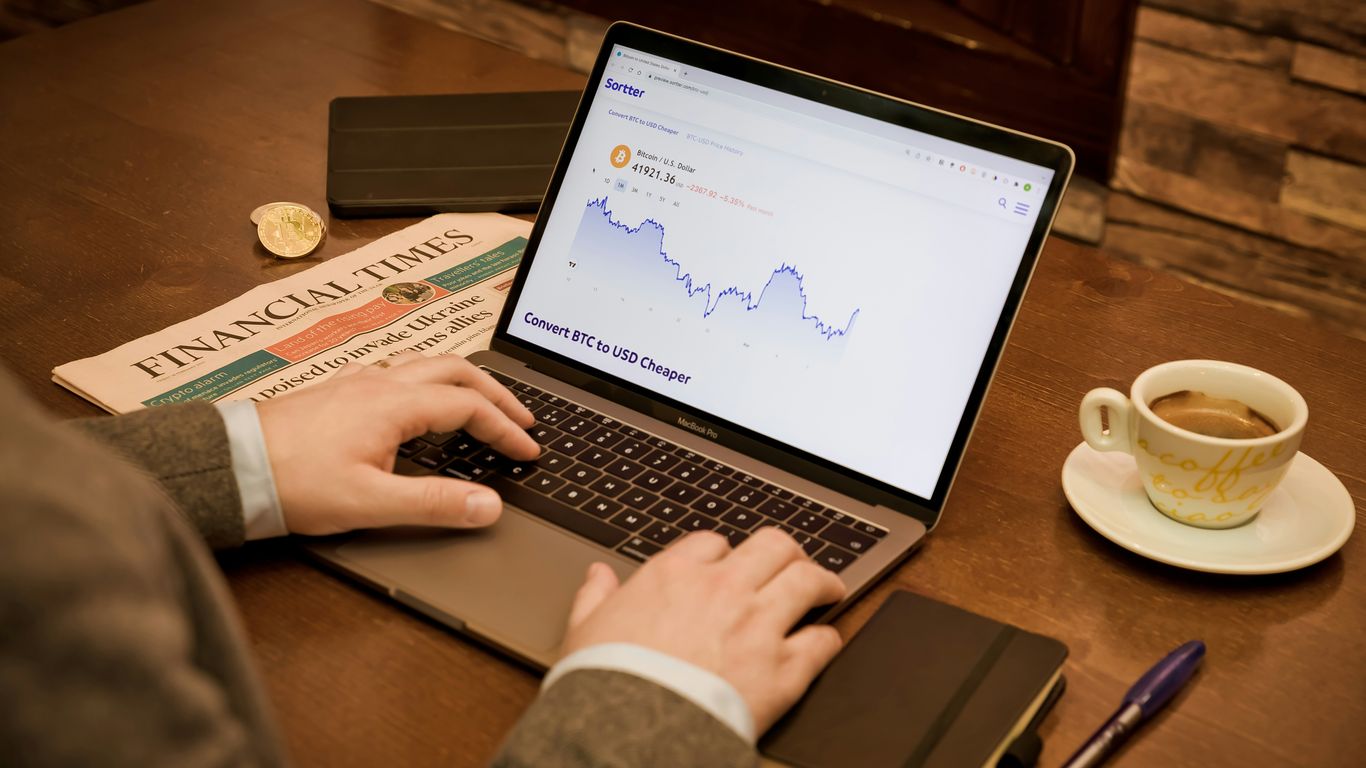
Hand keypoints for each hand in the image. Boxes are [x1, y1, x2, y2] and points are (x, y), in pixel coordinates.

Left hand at [256, 351, 537, 534]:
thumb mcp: (370, 503)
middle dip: (496, 393)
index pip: (470, 406)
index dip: (506, 428)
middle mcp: (380, 384)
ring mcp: (358, 382)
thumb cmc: (292, 484)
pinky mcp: (338, 391)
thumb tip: (488, 506)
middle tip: (522, 418)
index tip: (528, 450)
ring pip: (427, 363)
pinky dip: (429, 381)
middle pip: (456, 370)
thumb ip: (434, 505)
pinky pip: (399, 371)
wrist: (230, 466)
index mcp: (395, 405)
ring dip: (464, 380)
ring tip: (484, 402)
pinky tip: (421, 402)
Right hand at [562, 528, 846, 732]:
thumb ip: (595, 597)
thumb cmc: (605, 684)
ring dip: (822, 582)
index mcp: (674, 575)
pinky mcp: (783, 670)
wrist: (631, 732)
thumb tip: (597, 575)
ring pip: (808, 581)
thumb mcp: (584, 631)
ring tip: (828, 589)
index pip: (714, 543)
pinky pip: (821, 642)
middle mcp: (723, 590)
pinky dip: (827, 639)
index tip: (729, 565)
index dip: (725, 553)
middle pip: (773, 546)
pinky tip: (825, 641)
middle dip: (787, 552)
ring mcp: (758, 627)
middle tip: (793, 563)